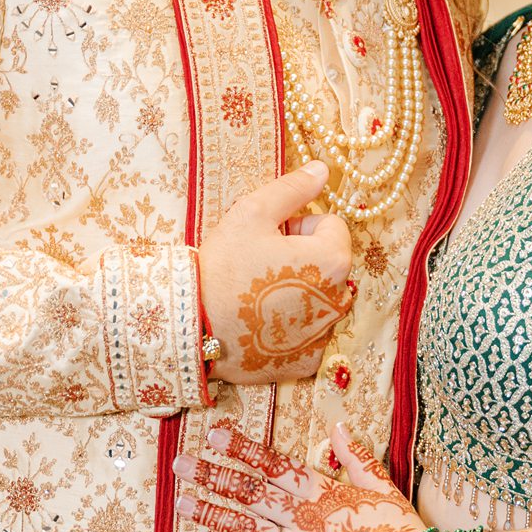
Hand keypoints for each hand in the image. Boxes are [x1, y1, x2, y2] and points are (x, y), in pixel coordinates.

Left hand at [176, 421, 422, 531]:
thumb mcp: (383, 487)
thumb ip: (357, 457)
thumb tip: (338, 426)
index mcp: (323, 492)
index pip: (274, 465)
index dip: (243, 449)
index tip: (214, 434)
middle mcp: (304, 518)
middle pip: (251, 492)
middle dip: (214, 476)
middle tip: (180, 465)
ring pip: (247, 530)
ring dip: (212, 515)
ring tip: (181, 503)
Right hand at [197, 162, 354, 384]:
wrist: (191, 325)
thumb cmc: (223, 265)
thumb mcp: (252, 213)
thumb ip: (293, 188)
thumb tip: (323, 169)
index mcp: (333, 260)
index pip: (330, 226)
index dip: (298, 226)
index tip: (269, 239)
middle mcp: (340, 300)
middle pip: (327, 263)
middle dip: (301, 259)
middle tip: (260, 266)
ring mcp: (324, 335)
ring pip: (317, 297)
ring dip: (297, 291)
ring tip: (257, 295)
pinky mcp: (306, 361)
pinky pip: (306, 333)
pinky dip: (288, 326)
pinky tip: (259, 322)